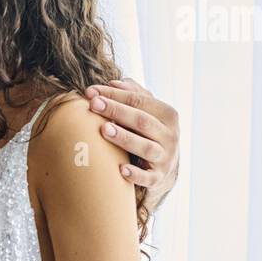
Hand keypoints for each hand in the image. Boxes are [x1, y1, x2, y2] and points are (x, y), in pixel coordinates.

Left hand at [85, 78, 179, 209]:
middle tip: (93, 104)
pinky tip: (120, 170)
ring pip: (146, 147)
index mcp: (167, 114)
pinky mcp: (158, 177)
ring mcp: (165, 157)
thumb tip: (114, 82)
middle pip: (142, 121)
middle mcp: (170, 135)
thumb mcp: (146, 111)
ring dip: (125, 138)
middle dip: (117, 111)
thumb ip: (133, 95)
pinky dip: (135, 175)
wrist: (164, 164)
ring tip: (104, 129)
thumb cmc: (147, 132)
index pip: (139, 100)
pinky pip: (147, 178)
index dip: (115, 95)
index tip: (91, 92)